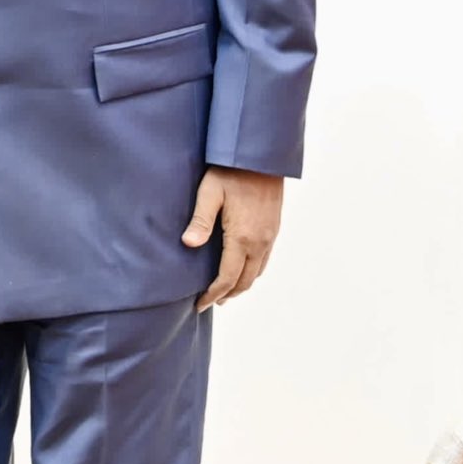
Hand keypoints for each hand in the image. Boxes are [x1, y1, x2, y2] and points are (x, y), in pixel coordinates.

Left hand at [183, 166, 284, 309]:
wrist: (260, 159)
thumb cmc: (230, 173)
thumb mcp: (209, 194)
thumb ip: (200, 221)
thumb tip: (188, 244)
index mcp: (243, 238)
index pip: (227, 277)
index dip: (213, 294)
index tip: (199, 304)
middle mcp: (260, 242)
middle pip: (244, 280)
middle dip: (227, 294)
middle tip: (210, 302)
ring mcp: (270, 237)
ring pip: (257, 272)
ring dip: (241, 285)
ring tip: (224, 292)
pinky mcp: (274, 229)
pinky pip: (265, 260)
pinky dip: (252, 272)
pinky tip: (242, 269)